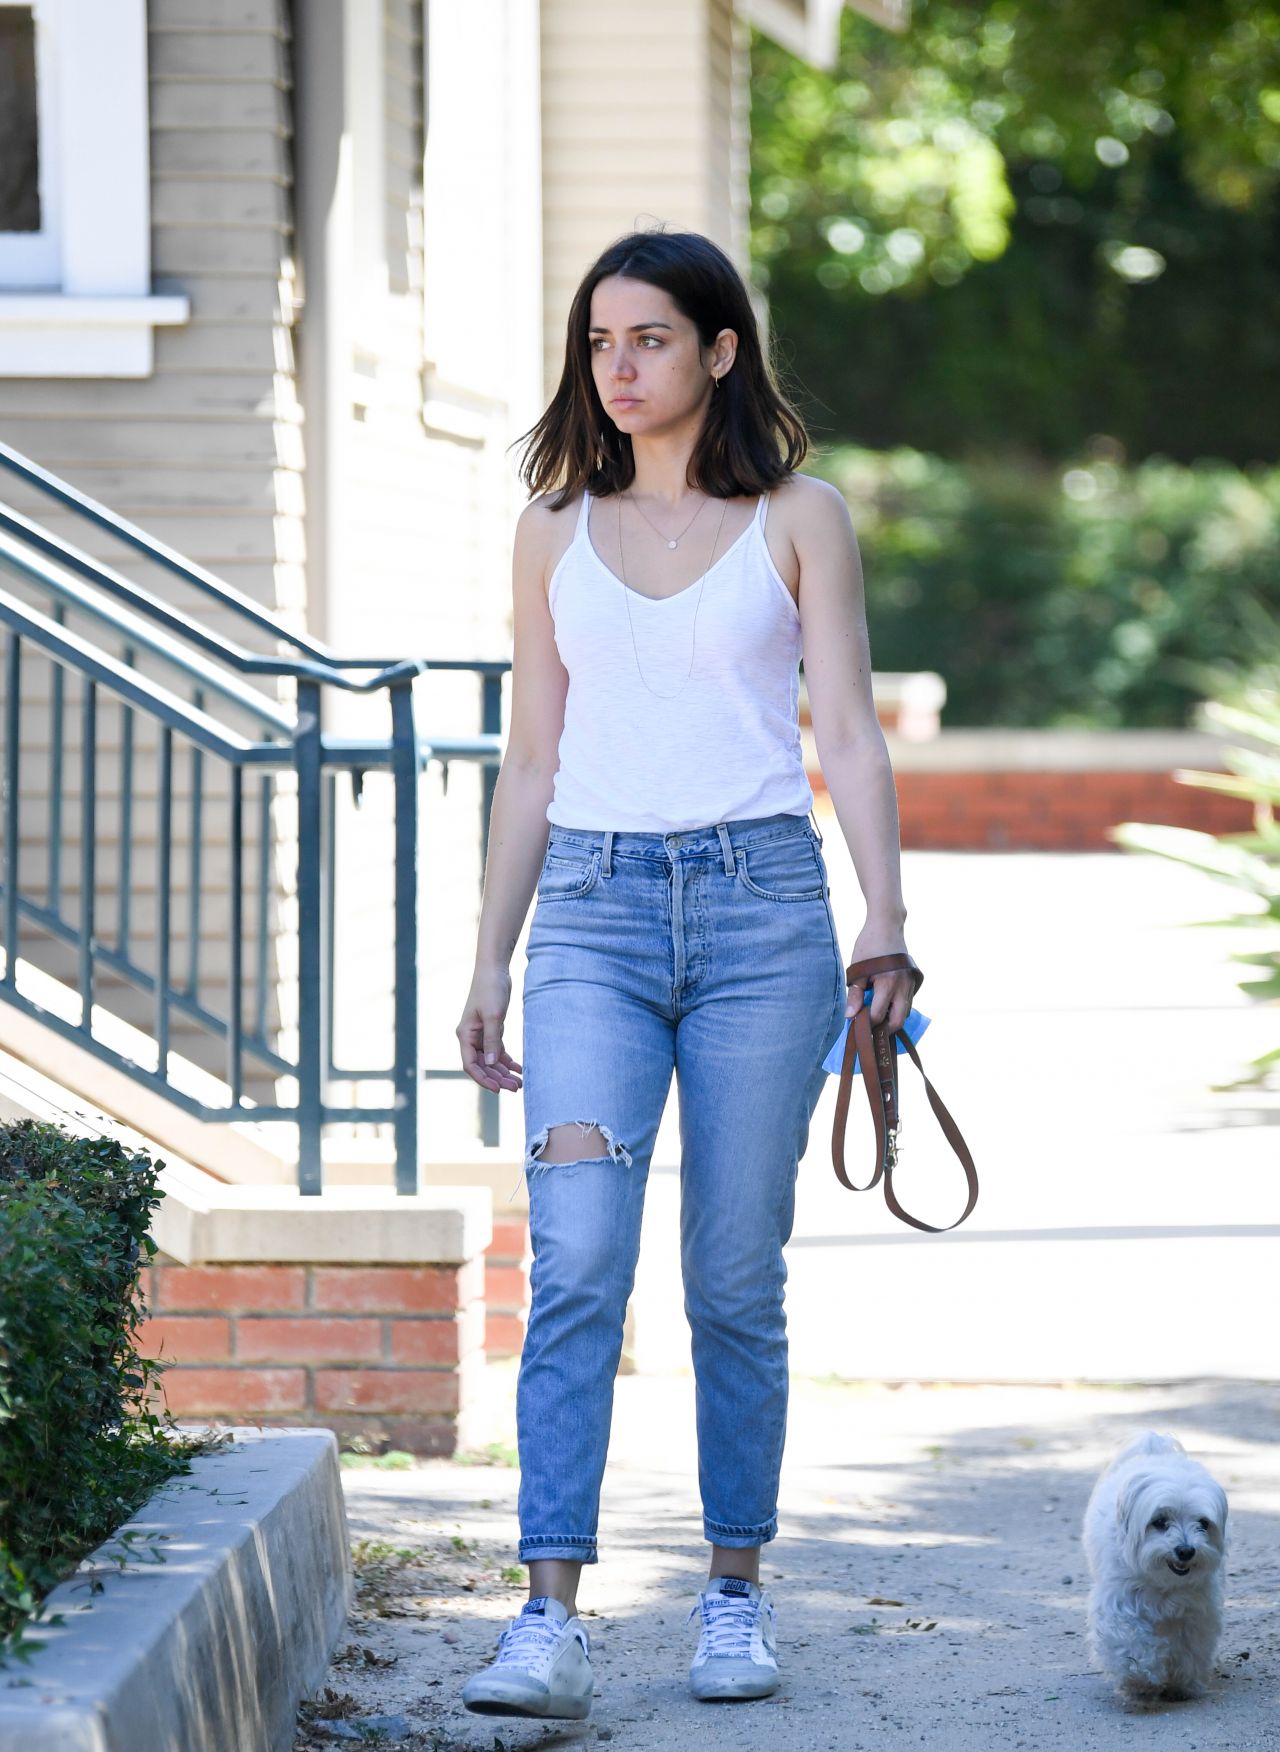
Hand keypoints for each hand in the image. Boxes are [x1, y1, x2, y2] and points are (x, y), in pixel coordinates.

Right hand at [456, 964, 522, 1092]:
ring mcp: (481, 1034)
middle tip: (516, 1087)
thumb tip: (490, 1064)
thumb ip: (492, 1040)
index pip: (470, 1065)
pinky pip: (498, 1051)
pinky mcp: (492, 1029)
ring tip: (520, 1082)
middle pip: (482, 1065)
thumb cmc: (491, 989)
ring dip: (503, 1072)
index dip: (483, 1079)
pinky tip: (519, 1068)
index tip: (499, 1089)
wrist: (494, 970)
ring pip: (491, 1060)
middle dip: (498, 1078)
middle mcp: (470, 1037)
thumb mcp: (493, 1016)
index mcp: (465, 1035)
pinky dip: (507, 1060)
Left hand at [846, 925, 914, 1034]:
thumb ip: (854, 994)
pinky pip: (908, 1002)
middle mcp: (903, 987)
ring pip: (905, 1012)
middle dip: (884, 1028)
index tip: (857, 1024)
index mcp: (887, 984)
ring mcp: (911, 984)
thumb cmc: (869, 947)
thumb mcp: (857, 969)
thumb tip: (850, 1017)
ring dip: (892, 1018)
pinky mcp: (914, 981)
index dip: (867, 1023)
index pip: (877, 1015)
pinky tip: (886, 1004)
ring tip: (877, 1016)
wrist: (888, 926)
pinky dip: (898, 1008)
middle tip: (870, 1027)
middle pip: (897, 1021)